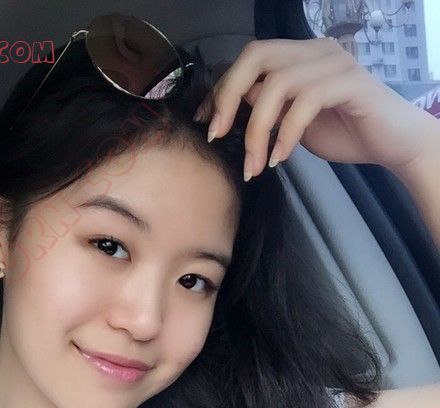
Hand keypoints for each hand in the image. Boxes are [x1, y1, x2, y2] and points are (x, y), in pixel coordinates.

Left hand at [194, 37, 437, 180]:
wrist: (391, 144)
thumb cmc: (344, 133)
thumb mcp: (292, 122)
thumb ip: (267, 109)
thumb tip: (232, 108)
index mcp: (299, 56)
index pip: (249, 59)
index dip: (221, 89)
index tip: (206, 125)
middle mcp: (314, 51)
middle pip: (257, 57)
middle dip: (228, 97)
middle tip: (218, 136)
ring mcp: (333, 63)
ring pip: (277, 84)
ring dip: (257, 130)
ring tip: (255, 164)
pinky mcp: (349, 83)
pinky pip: (305, 102)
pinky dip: (286, 134)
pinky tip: (280, 159)